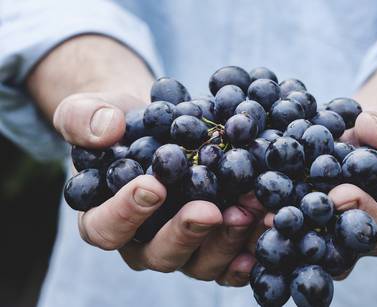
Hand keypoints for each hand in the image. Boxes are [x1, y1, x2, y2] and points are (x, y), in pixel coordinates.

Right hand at [54, 92, 265, 285]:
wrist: (157, 125)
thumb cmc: (119, 123)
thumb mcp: (89, 110)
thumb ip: (84, 119)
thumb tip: (106, 129)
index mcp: (104, 218)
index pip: (106, 228)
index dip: (126, 213)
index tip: (153, 186)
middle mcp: (143, 242)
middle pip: (159, 254)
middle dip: (186, 233)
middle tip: (209, 210)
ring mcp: (182, 247)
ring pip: (201, 262)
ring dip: (227, 240)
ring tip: (250, 210)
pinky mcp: (213, 243)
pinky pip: (231, 260)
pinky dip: (250, 249)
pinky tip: (268, 229)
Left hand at [259, 109, 376, 278]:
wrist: (351, 138)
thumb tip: (369, 130)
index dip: (361, 213)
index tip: (341, 193)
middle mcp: (346, 241)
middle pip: (331, 250)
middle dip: (308, 232)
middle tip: (283, 217)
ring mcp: (315, 236)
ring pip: (298, 246)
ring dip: (275, 233)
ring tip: (254, 214)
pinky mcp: (289, 225)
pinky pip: (275, 230)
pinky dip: (256, 218)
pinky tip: (237, 205)